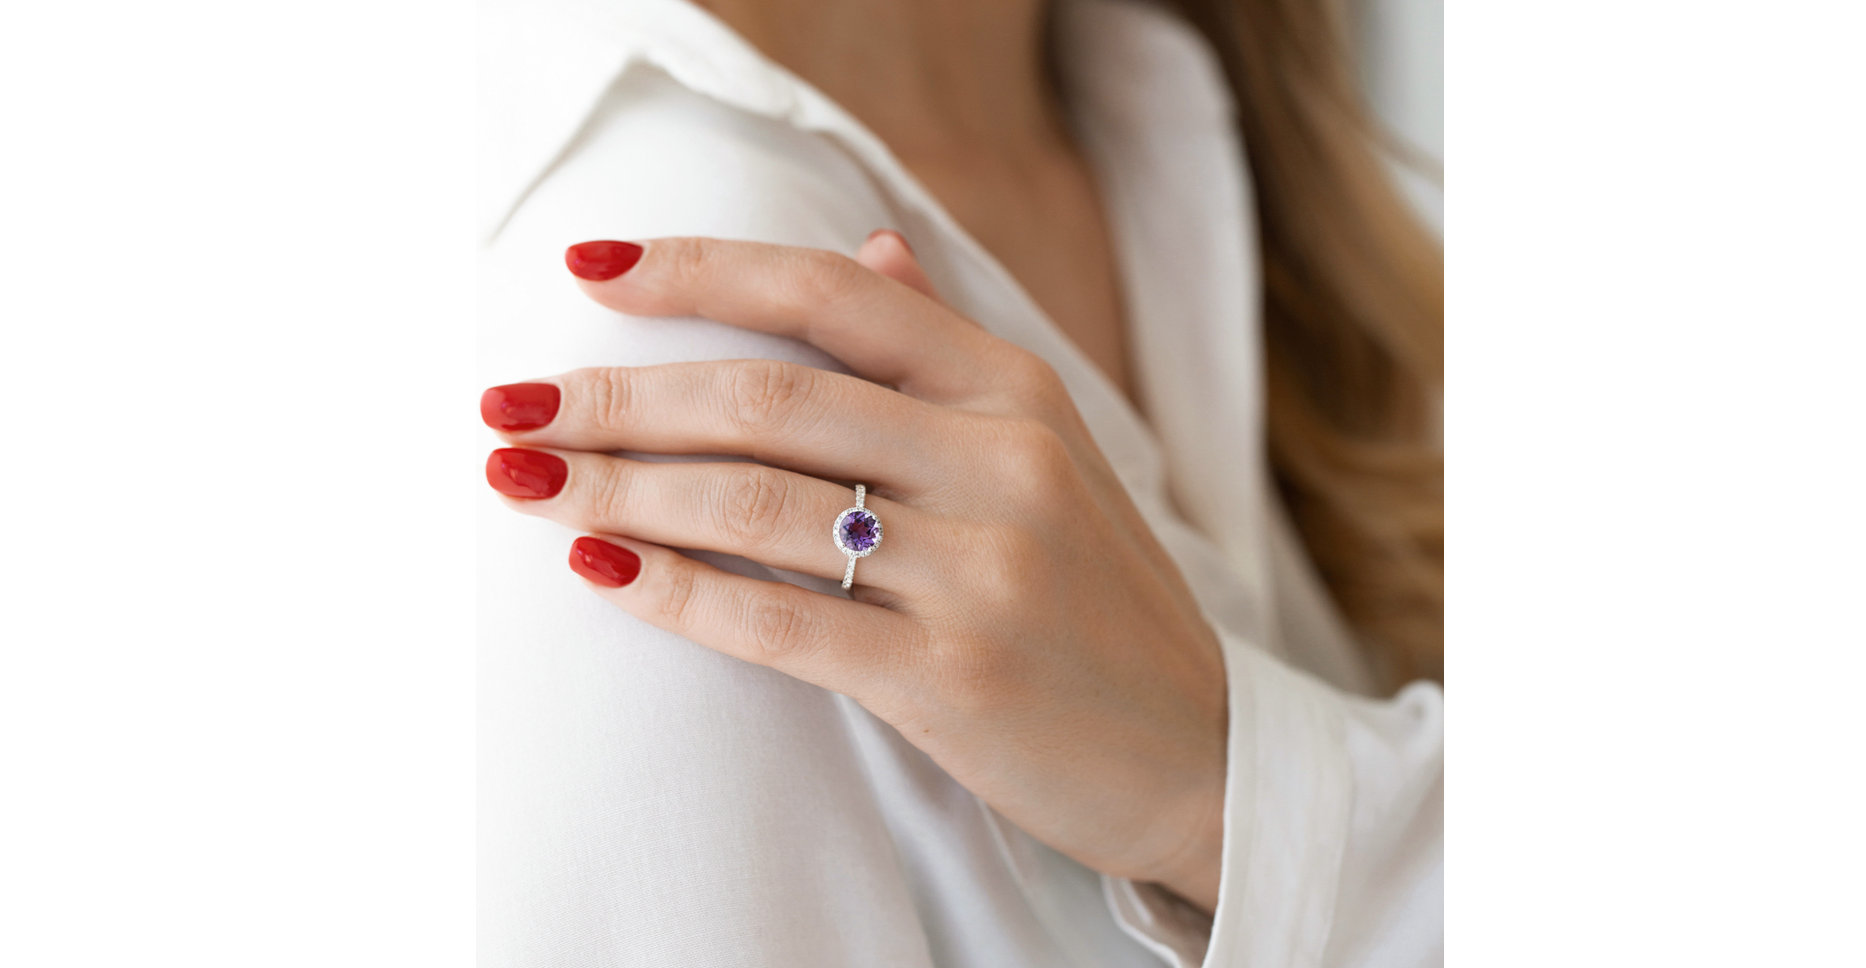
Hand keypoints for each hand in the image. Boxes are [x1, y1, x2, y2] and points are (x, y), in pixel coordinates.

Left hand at [482, 232, 1227, 909]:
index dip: (700, 272)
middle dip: (616, 396)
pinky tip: (600, 571)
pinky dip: (673, 590)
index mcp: (1013, 387)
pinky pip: (777, 620)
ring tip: (521, 482)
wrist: (1197, 751)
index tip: (590, 274)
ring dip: (616, 489)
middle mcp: (1001, 460)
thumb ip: (945, 349)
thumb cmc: (1097, 596)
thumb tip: (865, 247)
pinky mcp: (952, 676)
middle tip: (508, 406)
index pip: (831, 295)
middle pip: (768, 397)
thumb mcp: (1047, 447)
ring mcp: (982, 569)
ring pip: (756, 503)